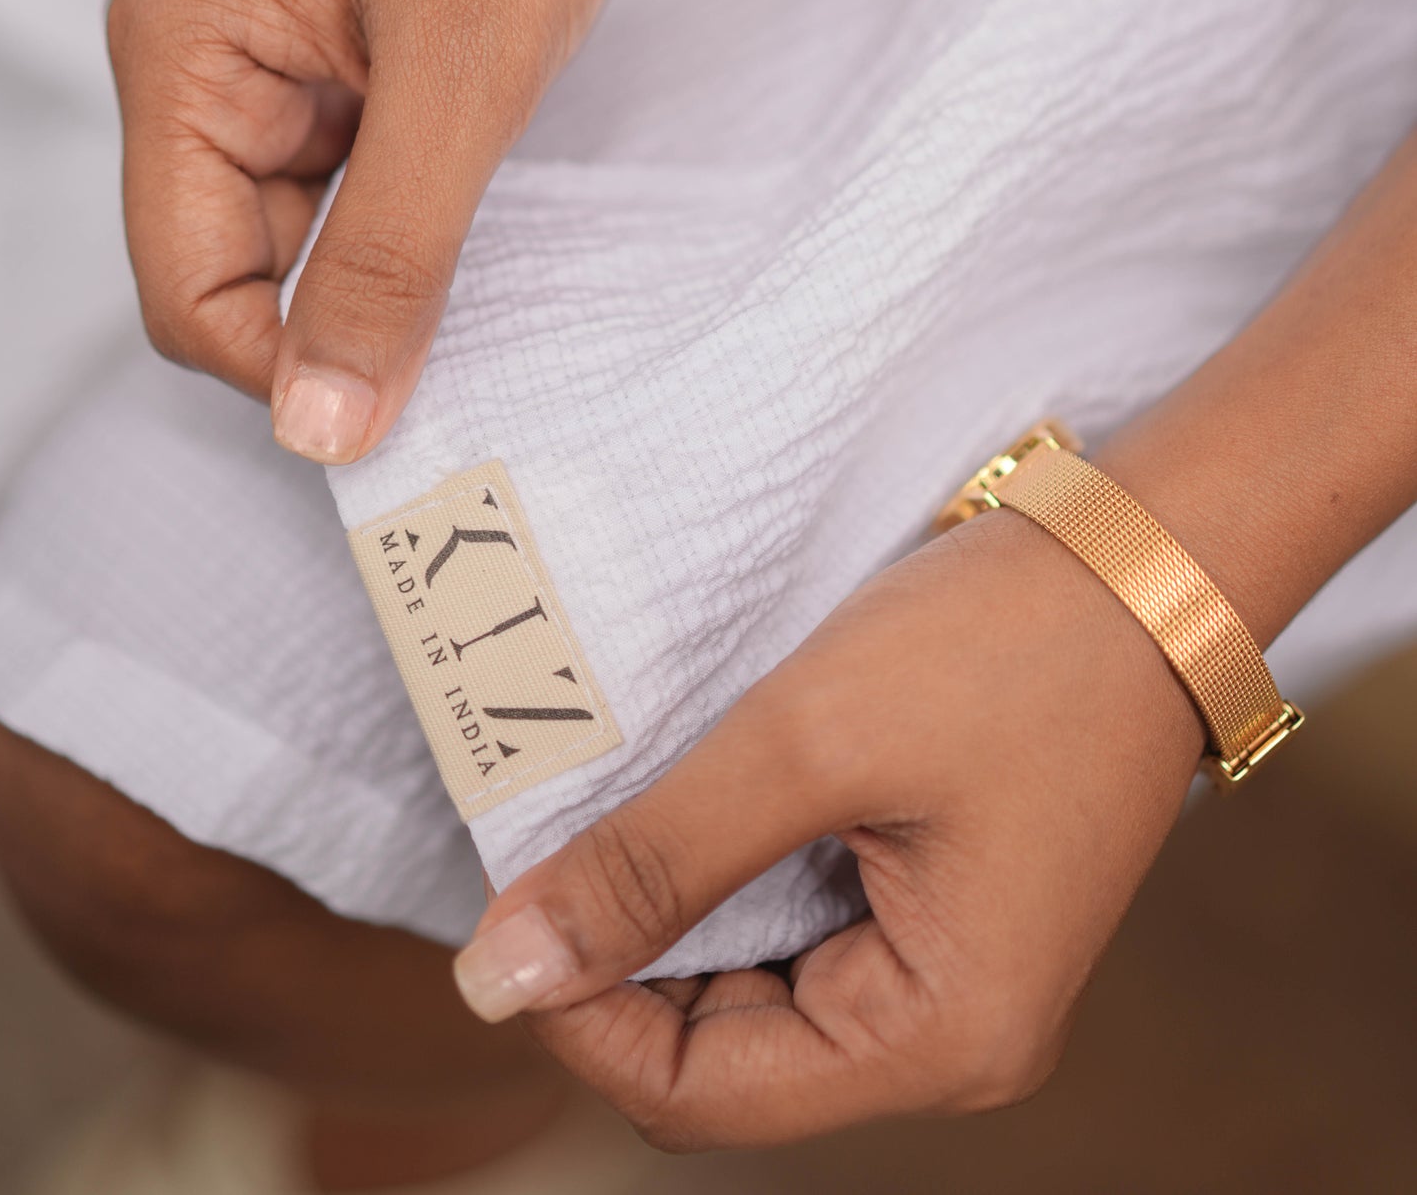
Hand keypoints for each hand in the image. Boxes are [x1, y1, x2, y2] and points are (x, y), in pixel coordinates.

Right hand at [108, 0, 649, 460]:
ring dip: (380, 275)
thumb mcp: (461, 80)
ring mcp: (271, 65)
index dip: (282, 367)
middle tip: (465, 345)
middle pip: (231, 274)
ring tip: (488, 258)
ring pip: (299, 242)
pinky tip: (479, 218)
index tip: (402, 413)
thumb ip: (388, 258)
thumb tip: (320, 428)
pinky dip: (407, 228)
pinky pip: (350, 191)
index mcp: (180, 56)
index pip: (183, 288)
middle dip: (335, 324)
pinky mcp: (341, 65)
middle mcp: (200, 66)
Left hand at [451, 509, 1205, 1148]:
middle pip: (725, 1058)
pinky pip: (804, 935)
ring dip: (670, 921)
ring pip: (756, 998)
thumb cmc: (1005, 644)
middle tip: (545, 855)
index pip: (700, 1094)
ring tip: (609, 822)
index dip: (580, 1018)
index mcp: (941, 1036)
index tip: (501, 915)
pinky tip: (685, 809)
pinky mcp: (943, 908)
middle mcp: (953, 1036)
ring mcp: (952, 972)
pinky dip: (729, 883)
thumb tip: (498, 977)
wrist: (1150, 554)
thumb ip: (652, 862)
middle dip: (620, 970)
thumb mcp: (807, 742)